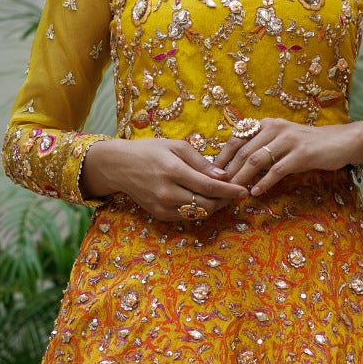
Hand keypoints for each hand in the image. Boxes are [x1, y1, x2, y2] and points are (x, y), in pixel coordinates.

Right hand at [80, 136, 247, 220]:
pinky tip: (203, 200)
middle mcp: (168, 193)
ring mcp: (162, 207)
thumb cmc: (150, 151)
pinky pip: (186, 217)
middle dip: (224, 201)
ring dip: (214, 207)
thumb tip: (222, 176)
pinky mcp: (159, 215)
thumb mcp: (176, 146)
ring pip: (198, 214)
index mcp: (173, 172)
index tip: (244, 190)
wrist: (119, 166)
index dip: (230, 190)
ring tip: (221, 196)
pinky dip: (198, 210)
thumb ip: (200, 162)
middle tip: (234, 192)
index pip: (209, 187)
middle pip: (207, 205)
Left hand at [218, 116, 362, 195]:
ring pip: (257, 160)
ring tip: (233, 192)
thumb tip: (234, 168)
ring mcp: (289, 140)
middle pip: (244, 151)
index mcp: (267, 124)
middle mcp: (275, 128)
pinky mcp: (302, 153)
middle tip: (217, 188)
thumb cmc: (306, 145)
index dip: (222, 157)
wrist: (340, 142)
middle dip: (228, 171)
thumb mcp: (281, 142)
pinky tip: (256, 192)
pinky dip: (265, 182)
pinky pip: (278, 169)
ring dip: (242, 177)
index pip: (236, 139)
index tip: (211, 174)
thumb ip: (261, 149)